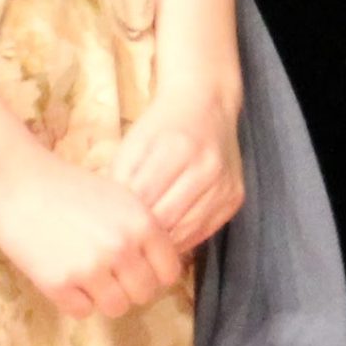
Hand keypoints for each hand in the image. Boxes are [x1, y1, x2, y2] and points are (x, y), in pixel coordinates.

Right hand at [0, 137, 185, 319]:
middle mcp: (122, 248)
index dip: (154, 274)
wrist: (17, 182)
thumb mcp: (119, 199)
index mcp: (142, 224)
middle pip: (143, 295)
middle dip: (128, 288)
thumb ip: (142, 231)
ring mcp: (90, 268)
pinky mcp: (59, 284)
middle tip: (106, 274)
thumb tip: (158, 268)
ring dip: (102, 297)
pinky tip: (62, 274)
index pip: (169, 273)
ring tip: (84, 275)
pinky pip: (82, 311)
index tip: (136, 269)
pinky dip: (73, 299)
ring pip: (116, 308)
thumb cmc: (68, 187)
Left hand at [108, 79, 243, 255]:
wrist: (207, 105)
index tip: (110, 227)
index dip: (124, 219)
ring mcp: (224, 186)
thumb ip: (121, 178)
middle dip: (142, 233)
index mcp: (177, 149)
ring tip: (143, 240)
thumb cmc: (162, 124)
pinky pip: (203, 231)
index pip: (145, 201)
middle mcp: (207, 168)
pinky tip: (166, 234)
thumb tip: (111, 220)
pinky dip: (182, 238)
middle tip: (124, 239)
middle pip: (166, 220)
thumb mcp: (134, 143)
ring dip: (162, 240)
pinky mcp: (234, 198)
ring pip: (186, 232)